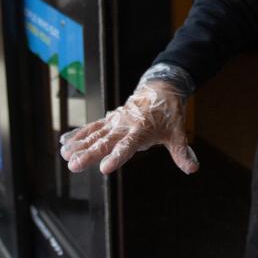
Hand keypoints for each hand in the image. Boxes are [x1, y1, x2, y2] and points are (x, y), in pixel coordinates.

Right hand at [59, 75, 197, 175]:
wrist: (160, 89)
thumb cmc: (169, 114)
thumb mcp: (177, 133)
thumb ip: (182, 152)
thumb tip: (192, 168)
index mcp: (141, 131)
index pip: (127, 146)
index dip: (116, 157)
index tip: (104, 168)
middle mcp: (125, 126)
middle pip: (105, 142)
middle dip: (89, 154)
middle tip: (73, 165)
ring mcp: (115, 122)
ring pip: (95, 134)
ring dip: (79, 144)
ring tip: (65, 155)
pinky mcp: (110, 119)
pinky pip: (92, 127)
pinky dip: (78, 134)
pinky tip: (64, 142)